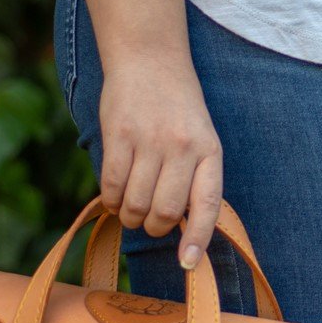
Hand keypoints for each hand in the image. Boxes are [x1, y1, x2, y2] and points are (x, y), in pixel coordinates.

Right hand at [96, 50, 223, 271]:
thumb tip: (182, 229)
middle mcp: (183, 147)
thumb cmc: (176, 108)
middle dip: (153, 227)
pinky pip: (111, 185)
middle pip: (166, 212)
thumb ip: (195, 178)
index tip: (187, 263)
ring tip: (130, 208)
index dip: (197, 239)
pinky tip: (114, 196)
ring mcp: (150, 140)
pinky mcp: (119, 135)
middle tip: (148, 221)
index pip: (208, 205)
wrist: (150, 59)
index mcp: (210, 151)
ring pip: (136, 203)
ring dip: (129, 217)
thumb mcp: (200, 137)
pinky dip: (111, 200)